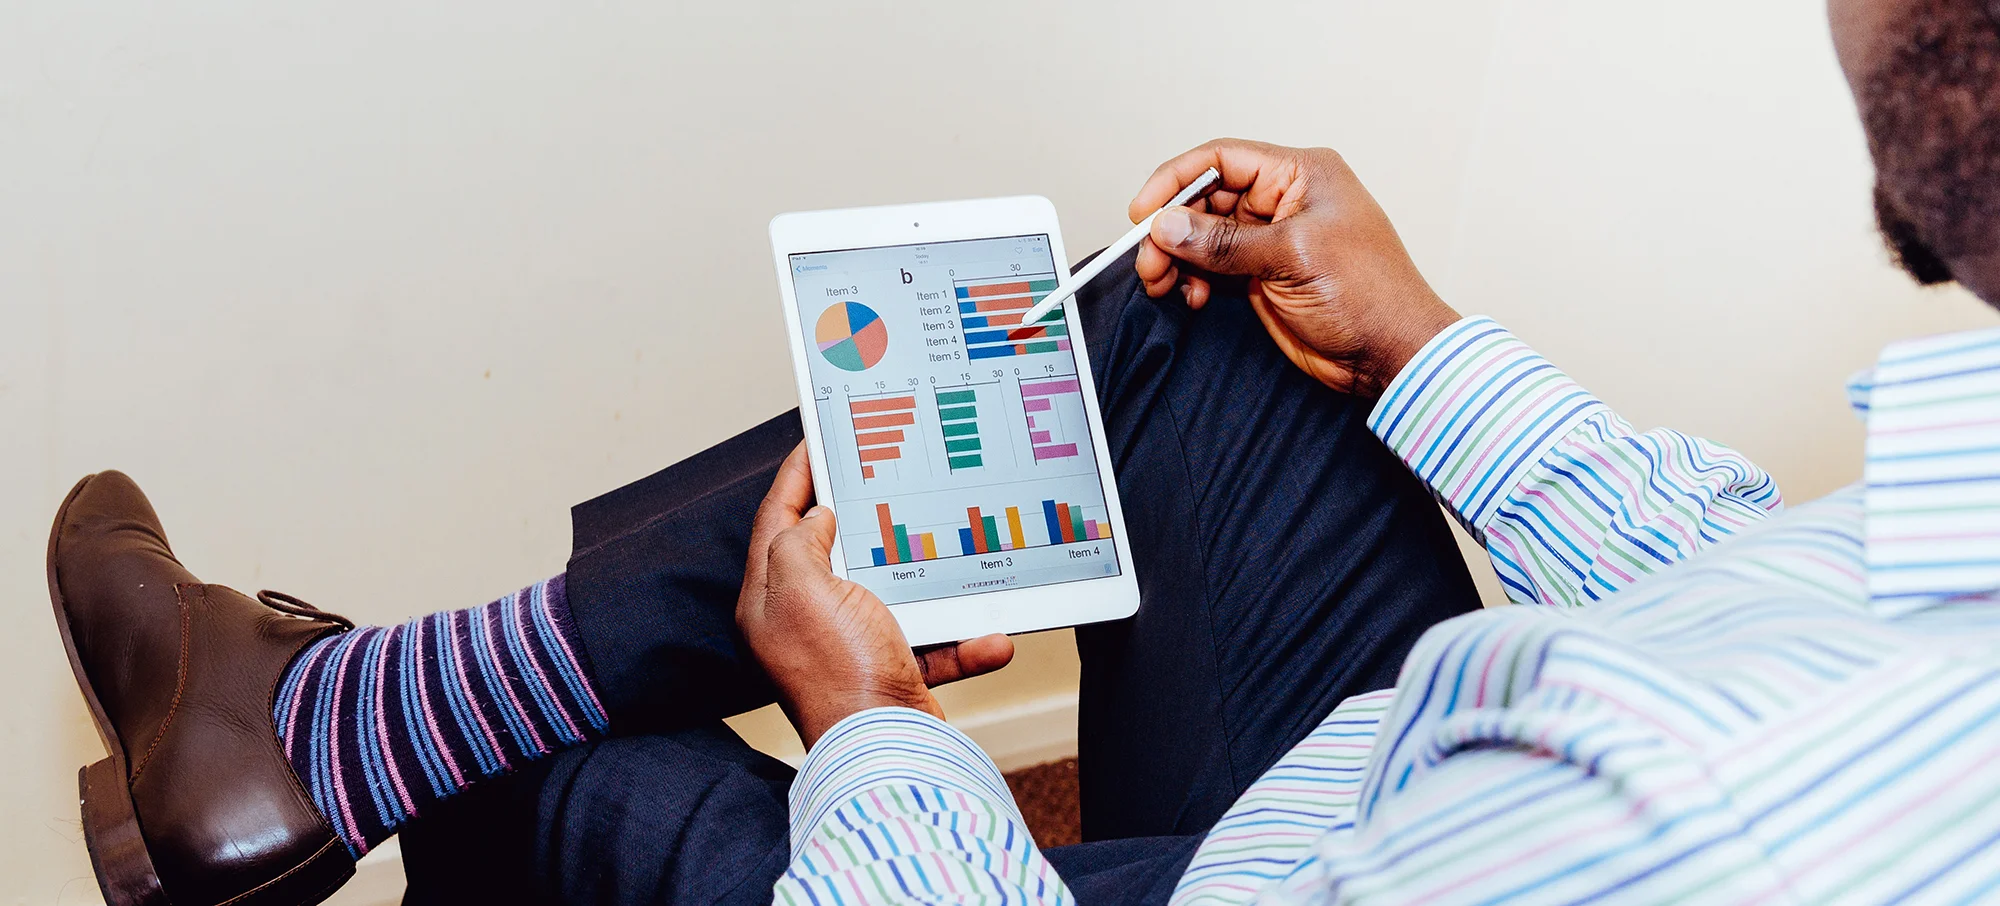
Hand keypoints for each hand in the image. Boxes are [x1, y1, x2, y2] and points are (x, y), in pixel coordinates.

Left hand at [736, 444, 1014, 746]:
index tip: (816, 440)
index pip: (776, 520)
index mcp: (769, 599)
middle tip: (884, 474)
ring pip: (890, 593)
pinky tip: (990, 635)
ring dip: (928, 580)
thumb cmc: (838, 672)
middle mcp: (803, 622)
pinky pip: (931, 642)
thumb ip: (799, 542)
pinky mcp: (890, 672)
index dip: (796, 476)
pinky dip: (962, 640)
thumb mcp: (803, 589)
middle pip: (830, 551)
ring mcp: (848, 647)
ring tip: (950, 546)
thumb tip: (817, 519)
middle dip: (862, 516)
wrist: (885, 752)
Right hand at [1131, 138, 1461, 396]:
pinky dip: (1194, 279)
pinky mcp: (1263, 274)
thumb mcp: (1291, 257)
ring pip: (1204, 236)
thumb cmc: (1369, 295)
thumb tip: (1168, 226)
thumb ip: (1224, 242)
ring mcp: (1271, 239)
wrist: (1391, 353)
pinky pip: (1213, 267)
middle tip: (1149, 260)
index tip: (1143, 212)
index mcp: (1300, 174)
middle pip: (1206, 198)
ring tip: (1163, 282)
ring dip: (1177, 257)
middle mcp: (1283, 200)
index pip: (1222, 159)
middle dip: (1172, 228)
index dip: (1177, 181)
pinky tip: (1192, 297)